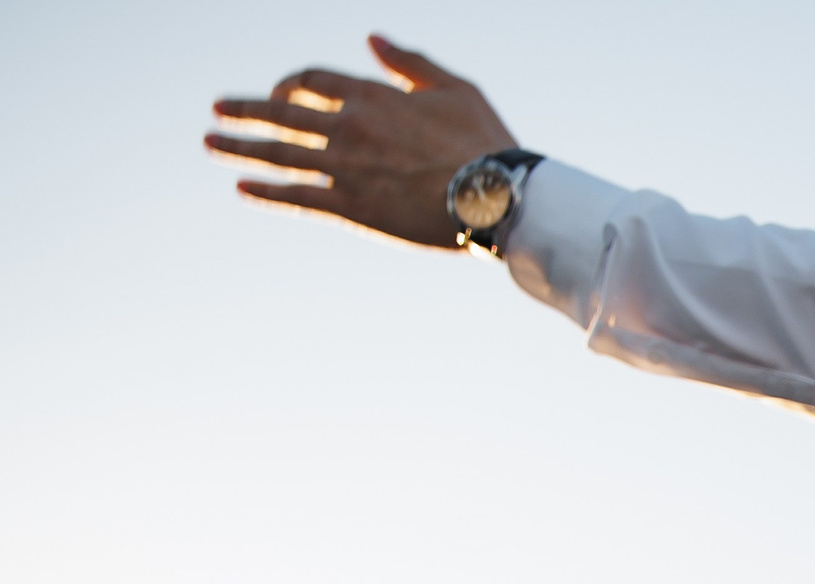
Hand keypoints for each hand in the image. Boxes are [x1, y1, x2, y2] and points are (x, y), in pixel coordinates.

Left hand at [206, 37, 516, 246]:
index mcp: (373, 95)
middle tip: (217, 110)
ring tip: (209, 143)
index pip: (311, 82)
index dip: (288, 85)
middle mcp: (349, 127)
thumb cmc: (484, 142)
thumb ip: (410, 62)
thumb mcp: (455, 87)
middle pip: (281, 114)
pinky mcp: (353, 206)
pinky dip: (268, 193)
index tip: (279, 94)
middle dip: (244, 110)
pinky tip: (243, 188)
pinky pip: (299, 197)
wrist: (497, 196)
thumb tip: (372, 38)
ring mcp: (346, 168)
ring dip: (239, 147)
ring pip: (279, 154)